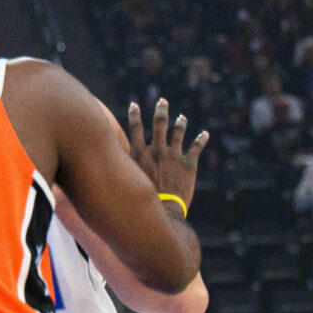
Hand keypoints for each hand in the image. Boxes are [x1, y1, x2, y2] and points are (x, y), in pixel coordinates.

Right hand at [126, 99, 208, 213]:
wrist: (163, 211)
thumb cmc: (140, 201)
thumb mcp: (127, 182)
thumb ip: (122, 169)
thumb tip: (108, 165)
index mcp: (140, 153)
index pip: (136, 128)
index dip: (134, 115)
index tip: (134, 104)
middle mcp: (157, 150)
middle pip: (160, 123)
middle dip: (161, 111)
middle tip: (163, 101)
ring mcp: (174, 156)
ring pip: (178, 132)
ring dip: (180, 123)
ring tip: (182, 118)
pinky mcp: (189, 165)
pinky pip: (196, 148)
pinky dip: (201, 139)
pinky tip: (205, 134)